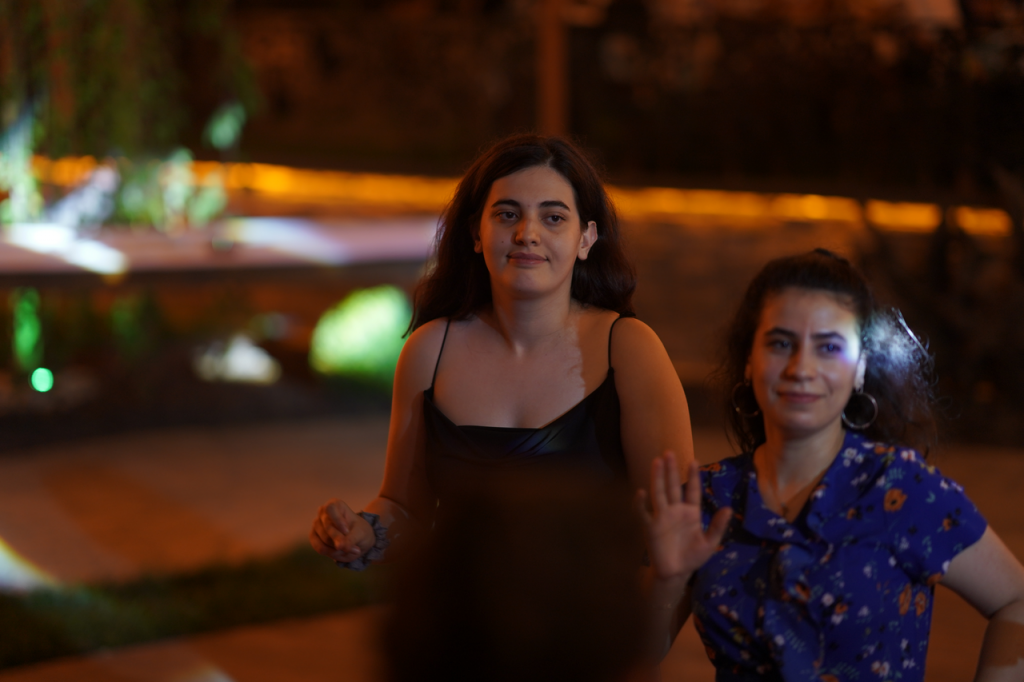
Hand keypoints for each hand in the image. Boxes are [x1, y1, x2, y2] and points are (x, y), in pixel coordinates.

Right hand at [309, 498, 374, 562]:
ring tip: (351, 550)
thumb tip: (339, 546)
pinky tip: (342, 553)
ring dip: (338, 549)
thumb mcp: (360, 533)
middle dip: (339, 539)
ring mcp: (316, 525)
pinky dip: (331, 553)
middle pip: (327, 526)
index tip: (347, 531)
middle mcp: (322, 513)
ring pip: (323, 539)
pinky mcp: (313, 537)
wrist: (358, 540)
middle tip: (353, 548)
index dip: (337, 520)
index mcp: (335, 504)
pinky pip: (319, 548)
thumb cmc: (359, 531)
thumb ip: (350, 539)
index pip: (330, 508)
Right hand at [637, 452, 731, 581]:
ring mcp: (662, 517)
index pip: (692, 490)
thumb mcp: (710, 543)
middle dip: (671, 470)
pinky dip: (640, 504)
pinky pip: (644, 513)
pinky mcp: (651, 527)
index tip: (693, 461)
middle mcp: (675, 511)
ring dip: (657, 478)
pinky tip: (640, 492)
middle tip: (669, 452)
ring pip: (659, 493)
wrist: (676, 573)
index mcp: (691, 513)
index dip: (692, 476)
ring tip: (656, 461)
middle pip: (672, 486)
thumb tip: (728, 508)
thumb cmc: (693, 557)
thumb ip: (718, 526)